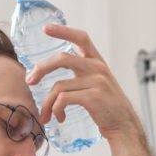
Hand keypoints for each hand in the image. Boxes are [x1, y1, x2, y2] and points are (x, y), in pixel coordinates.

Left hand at [25, 25, 142, 142]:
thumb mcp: (99, 85)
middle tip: (30, 81)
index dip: (63, 31)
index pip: (81, 38)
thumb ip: (83, 76)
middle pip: (62, 58)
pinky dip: (56, 109)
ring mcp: (97, 82)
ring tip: (46, 115)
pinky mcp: (93, 97)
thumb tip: (54, 78)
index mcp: (98, 62)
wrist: (124, 126)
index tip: (46, 28)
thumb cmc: (107, 108)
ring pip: (58, 86)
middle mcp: (98, 68)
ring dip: (47, 103)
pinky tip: (60, 117)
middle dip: (41, 69)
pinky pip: (63, 99)